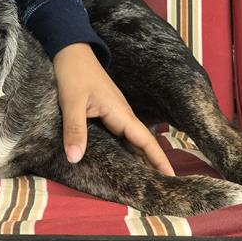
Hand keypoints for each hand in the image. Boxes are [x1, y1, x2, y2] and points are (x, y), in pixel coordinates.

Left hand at [53, 43, 174, 175]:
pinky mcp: (105, 112)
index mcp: (120, 112)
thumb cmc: (73, 73)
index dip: (158, 160)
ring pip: (130, 141)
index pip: (145, 141)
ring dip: (139, 158)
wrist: (70, 50)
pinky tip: (123, 160)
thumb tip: (75, 159)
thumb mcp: (71, 102)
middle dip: (152, 165)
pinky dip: (124, 149)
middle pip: (141, 144)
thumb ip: (75, 130)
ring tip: (146, 182)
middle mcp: (121, 115)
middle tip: (160, 190)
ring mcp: (114, 113)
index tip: (171, 179)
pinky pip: (119, 135)